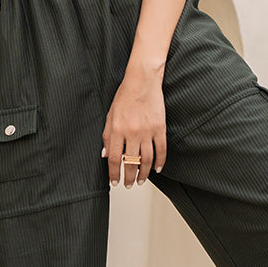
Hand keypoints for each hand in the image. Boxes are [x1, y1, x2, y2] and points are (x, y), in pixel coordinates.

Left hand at [101, 68, 166, 187]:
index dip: (114, 174)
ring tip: (141, 180)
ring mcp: (148, 131)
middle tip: (128, 185)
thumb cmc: (125, 96)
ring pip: (147, 160)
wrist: (142, 81)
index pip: (115, 159)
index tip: (115, 182)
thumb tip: (105, 155)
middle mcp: (132, 133)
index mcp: (117, 130)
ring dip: (144, 174)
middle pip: (131, 163)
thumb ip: (107, 136)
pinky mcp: (160, 128)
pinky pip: (161, 150)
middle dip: (128, 177)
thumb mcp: (110, 116)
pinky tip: (157, 169)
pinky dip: (160, 162)